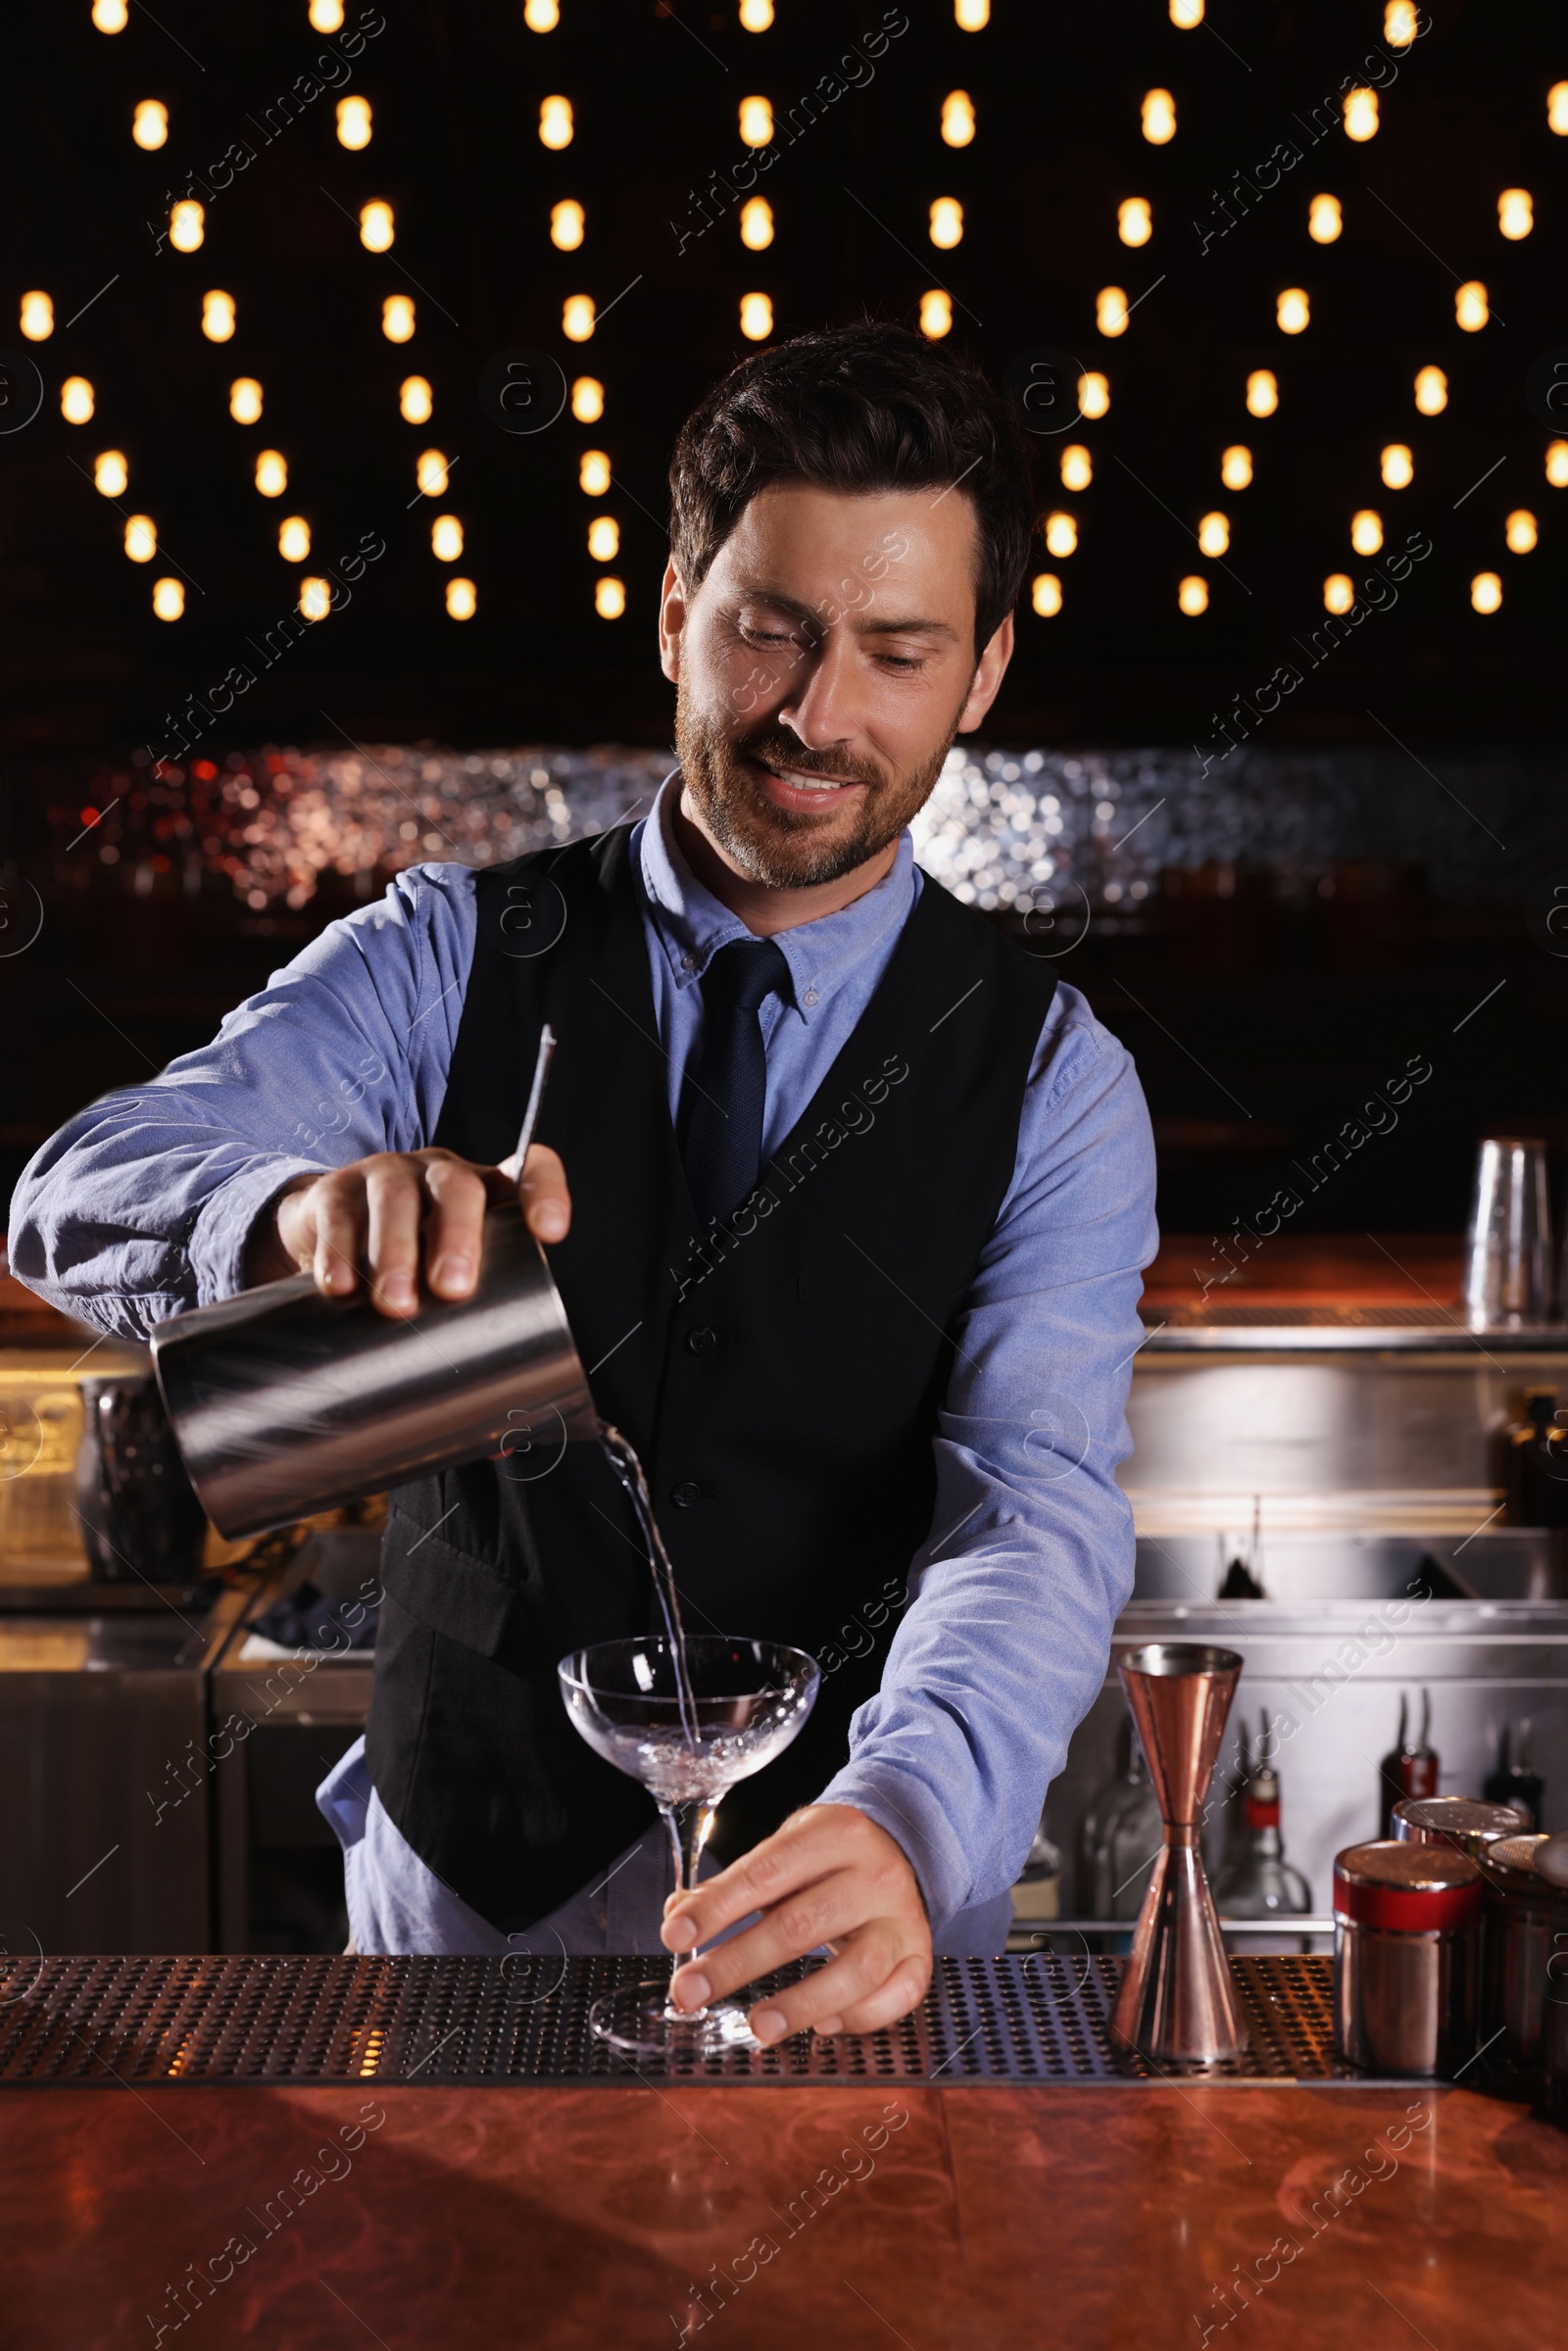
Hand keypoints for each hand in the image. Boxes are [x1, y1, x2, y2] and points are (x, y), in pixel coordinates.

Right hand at [245, 1144, 571, 1316]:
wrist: (324, 1225)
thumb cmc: (412, 1258)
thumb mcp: (449, 1276)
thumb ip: (477, 1321)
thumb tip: (503, 1412)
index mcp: (485, 1191)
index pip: (530, 1170)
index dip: (545, 1192)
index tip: (550, 1231)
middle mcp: (439, 1174)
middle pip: (457, 1188)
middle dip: (457, 1238)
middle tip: (453, 1290)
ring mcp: (386, 1176)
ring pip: (395, 1199)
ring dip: (395, 1252)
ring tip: (396, 1305)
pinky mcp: (335, 1192)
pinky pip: (339, 1214)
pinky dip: (339, 1252)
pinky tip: (341, 1288)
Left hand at [661, 1804, 931, 2045]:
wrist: (903, 1844)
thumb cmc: (829, 1855)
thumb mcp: (785, 1850)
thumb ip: (733, 1884)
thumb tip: (680, 1915)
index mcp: (834, 1834)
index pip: (765, 1873)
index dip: (716, 1908)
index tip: (674, 1937)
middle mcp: (874, 1873)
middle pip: (801, 1925)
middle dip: (737, 1964)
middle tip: (690, 1994)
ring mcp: (902, 1917)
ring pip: (856, 1970)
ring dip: (801, 2003)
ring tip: (757, 2026)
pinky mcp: (919, 1954)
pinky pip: (896, 1996)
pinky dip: (857, 2017)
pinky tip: (821, 2025)